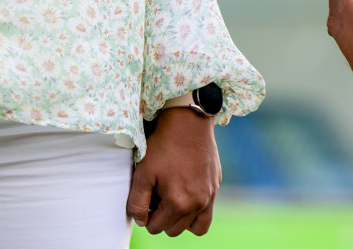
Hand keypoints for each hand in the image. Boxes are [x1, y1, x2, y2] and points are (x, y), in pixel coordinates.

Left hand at [126, 108, 220, 236]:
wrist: (188, 122)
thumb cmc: (163, 145)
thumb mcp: (143, 171)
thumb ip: (137, 201)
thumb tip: (141, 221)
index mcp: (178, 203)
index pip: (156, 227)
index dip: (146, 215)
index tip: (146, 198)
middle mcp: (197, 204)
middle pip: (174, 230)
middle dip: (162, 218)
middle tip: (156, 196)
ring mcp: (209, 197)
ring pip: (193, 227)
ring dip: (180, 220)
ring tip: (171, 200)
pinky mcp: (215, 187)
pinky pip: (207, 215)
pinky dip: (195, 213)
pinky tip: (185, 195)